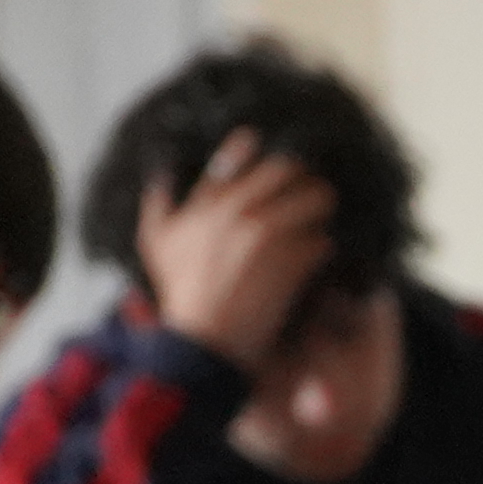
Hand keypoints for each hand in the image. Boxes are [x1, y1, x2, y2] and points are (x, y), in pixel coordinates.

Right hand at [133, 130, 338, 370]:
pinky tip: (323, 259)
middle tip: (309, 197)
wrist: (204, 342)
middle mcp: (237, 210)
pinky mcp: (292, 261)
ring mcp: (268, 233)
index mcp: (207, 203)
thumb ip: (158, 203)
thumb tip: (162, 170)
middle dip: (303, 181)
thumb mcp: (156, 245)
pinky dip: (326, 249)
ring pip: (316, 200)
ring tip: (321, 225)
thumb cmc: (181, 297)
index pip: (233, 160)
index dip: (250, 148)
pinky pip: (324, 241)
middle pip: (289, 170)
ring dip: (322, 212)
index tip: (260, 142)